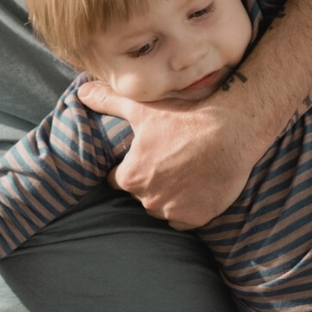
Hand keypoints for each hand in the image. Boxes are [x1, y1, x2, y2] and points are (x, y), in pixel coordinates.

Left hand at [78, 81, 259, 228]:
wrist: (230, 132)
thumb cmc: (183, 118)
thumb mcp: (141, 108)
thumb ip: (108, 102)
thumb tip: (81, 92)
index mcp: (130, 177)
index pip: (117, 180)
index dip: (129, 168)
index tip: (144, 157)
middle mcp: (147, 199)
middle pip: (141, 195)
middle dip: (150, 182)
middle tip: (168, 161)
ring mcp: (172, 211)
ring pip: (162, 208)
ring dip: (168, 196)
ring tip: (184, 173)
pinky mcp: (196, 218)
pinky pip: (184, 219)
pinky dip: (187, 208)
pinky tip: (196, 189)